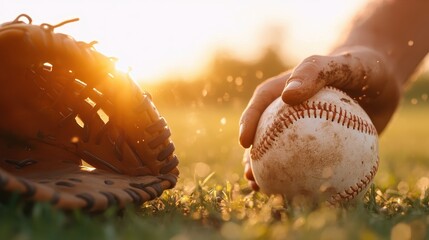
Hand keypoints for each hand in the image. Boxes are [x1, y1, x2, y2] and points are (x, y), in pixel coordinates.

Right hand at [239, 46, 400, 190]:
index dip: (248, 122)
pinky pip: (312, 165)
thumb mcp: (341, 64)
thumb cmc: (360, 66)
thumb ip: (314, 72)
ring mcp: (305, 132)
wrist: (384, 81)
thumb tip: (287, 97)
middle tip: (251, 175)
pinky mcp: (323, 146)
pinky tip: (308, 196)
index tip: (244, 143)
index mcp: (286, 91)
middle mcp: (290, 113)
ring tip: (266, 190)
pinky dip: (306, 180)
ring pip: (283, 155)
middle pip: (265, 135)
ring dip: (271, 173)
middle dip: (253, 158)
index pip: (261, 104)